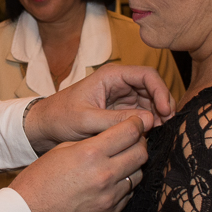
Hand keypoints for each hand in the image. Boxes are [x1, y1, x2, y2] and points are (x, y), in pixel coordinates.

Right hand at [10, 116, 147, 211]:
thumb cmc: (38, 180)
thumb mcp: (61, 150)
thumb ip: (91, 143)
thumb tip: (113, 137)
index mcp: (90, 154)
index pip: (130, 132)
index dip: (136, 123)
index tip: (135, 123)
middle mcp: (104, 175)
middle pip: (141, 153)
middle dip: (139, 143)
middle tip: (131, 141)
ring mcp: (109, 198)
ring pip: (138, 175)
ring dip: (132, 166)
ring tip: (118, 163)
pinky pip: (127, 195)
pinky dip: (123, 186)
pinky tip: (109, 183)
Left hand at [23, 64, 174, 152]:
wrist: (44, 127)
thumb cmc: (59, 118)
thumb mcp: (86, 120)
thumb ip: (116, 120)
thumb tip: (150, 120)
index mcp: (110, 76)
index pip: (146, 75)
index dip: (160, 91)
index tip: (165, 111)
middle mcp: (119, 83)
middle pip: (152, 88)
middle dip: (162, 105)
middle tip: (167, 126)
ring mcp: (121, 97)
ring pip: (150, 102)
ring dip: (157, 116)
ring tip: (159, 133)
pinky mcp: (120, 112)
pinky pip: (141, 114)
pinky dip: (149, 123)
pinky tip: (150, 136)